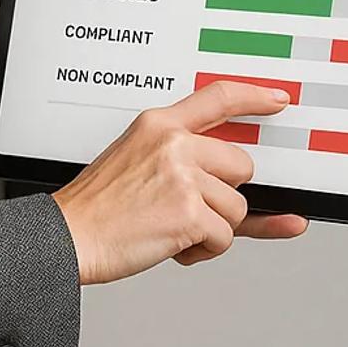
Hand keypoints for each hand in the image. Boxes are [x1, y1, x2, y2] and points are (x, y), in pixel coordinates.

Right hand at [51, 80, 309, 284]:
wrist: (70, 235)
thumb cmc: (100, 206)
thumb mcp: (137, 164)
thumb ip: (189, 164)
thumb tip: (253, 191)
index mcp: (158, 124)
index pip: (218, 98)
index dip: (254, 97)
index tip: (277, 99)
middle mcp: (173, 144)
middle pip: (241, 166)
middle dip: (223, 194)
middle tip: (183, 206)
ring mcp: (183, 176)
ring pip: (236, 208)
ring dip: (211, 228)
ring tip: (169, 227)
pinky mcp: (190, 212)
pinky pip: (226, 237)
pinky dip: (203, 250)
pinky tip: (171, 243)